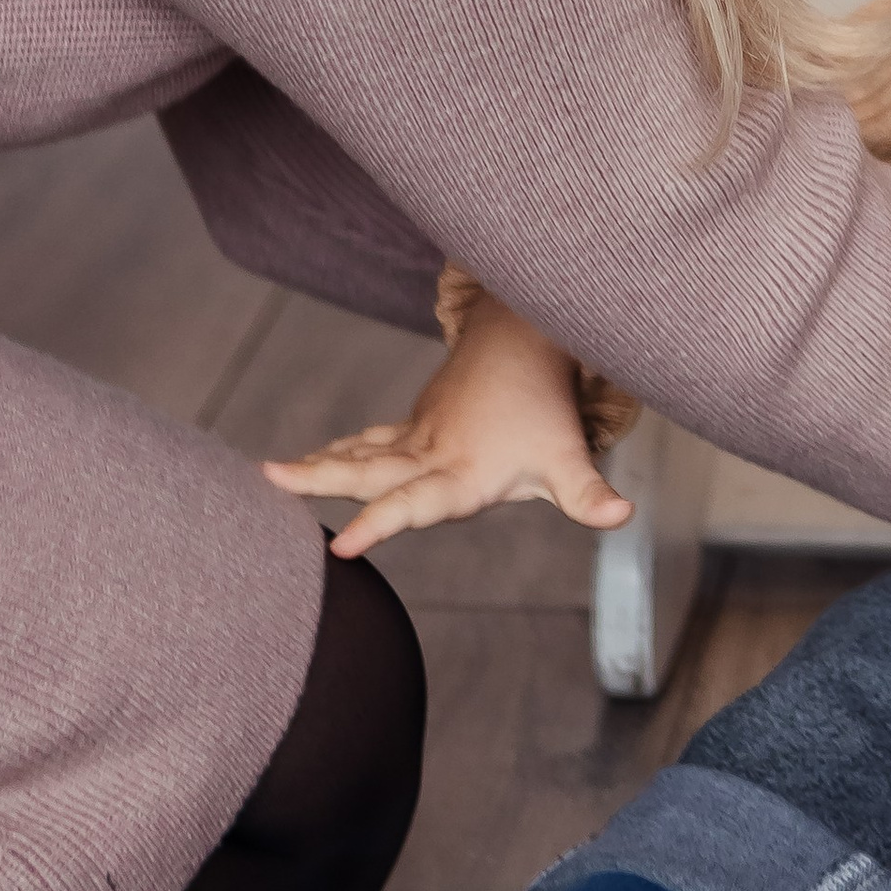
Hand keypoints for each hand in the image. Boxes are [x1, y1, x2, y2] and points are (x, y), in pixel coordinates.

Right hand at [265, 291, 634, 559]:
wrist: (524, 343)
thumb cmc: (545, 411)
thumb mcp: (568, 458)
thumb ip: (588, 494)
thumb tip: (623, 515)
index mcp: (461, 473)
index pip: (416, 504)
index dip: (381, 525)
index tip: (344, 547)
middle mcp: (430, 455)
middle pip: (369, 472)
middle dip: (320, 479)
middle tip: (270, 481)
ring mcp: (415, 437)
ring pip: (359, 453)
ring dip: (316, 465)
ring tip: (267, 476)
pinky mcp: (411, 427)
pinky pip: (366, 443)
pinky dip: (335, 453)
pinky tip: (304, 465)